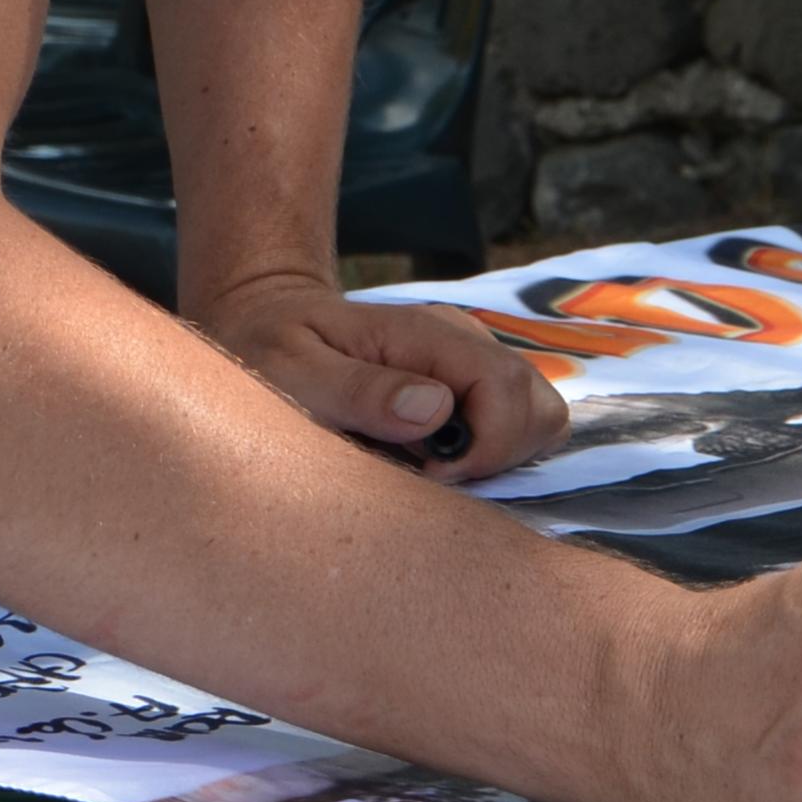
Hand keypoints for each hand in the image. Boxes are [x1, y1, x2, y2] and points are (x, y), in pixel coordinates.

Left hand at [203, 273, 567, 482]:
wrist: (261, 322)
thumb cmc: (267, 350)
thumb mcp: (292, 372)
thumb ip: (359, 391)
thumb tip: (436, 409)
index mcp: (425, 333)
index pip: (506, 387)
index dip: (485, 446)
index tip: (430, 477)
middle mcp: (462, 343)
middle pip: (539, 406)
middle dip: (501, 457)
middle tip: (432, 478)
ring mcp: (469, 365)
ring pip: (538, 419)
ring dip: (502, 459)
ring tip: (434, 473)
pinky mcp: (468, 390)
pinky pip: (515, 428)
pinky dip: (492, 457)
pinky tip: (436, 465)